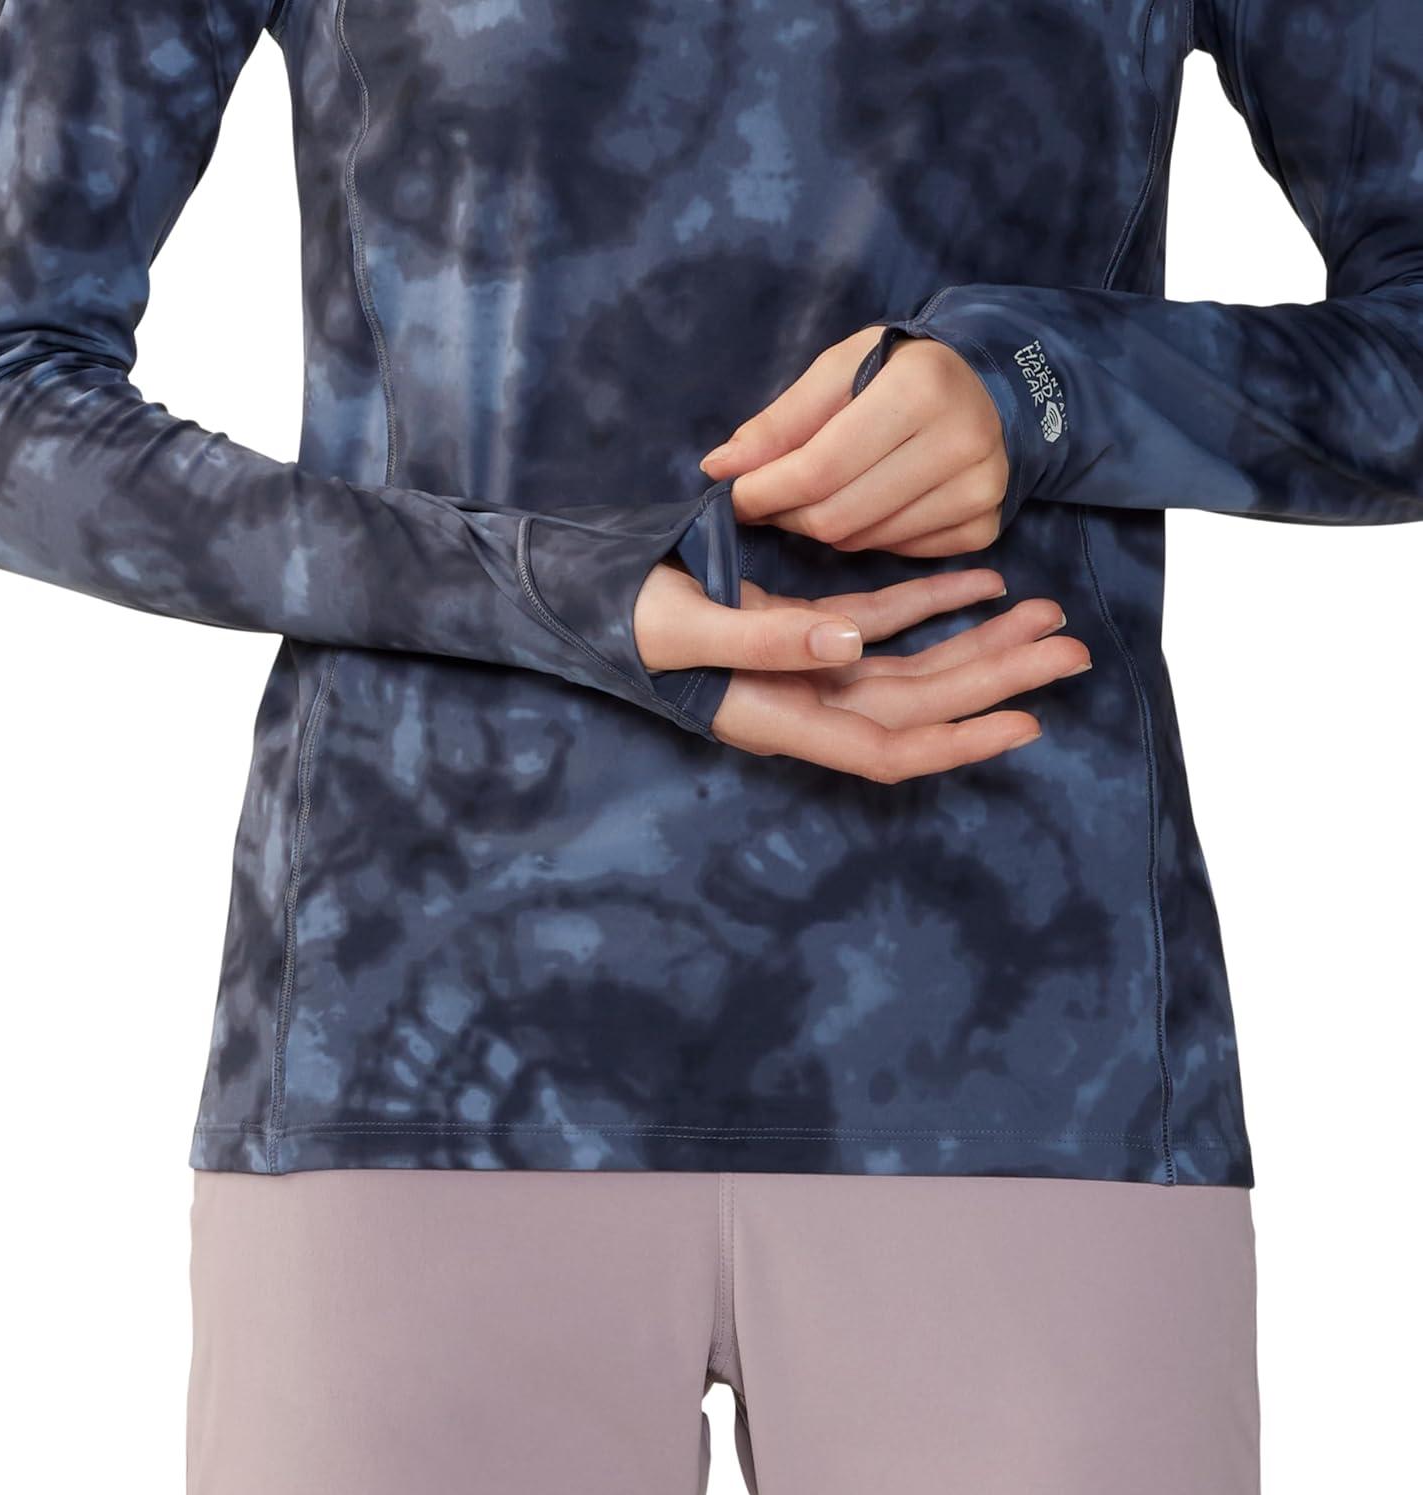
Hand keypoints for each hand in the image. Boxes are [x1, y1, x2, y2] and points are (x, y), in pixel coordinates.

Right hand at [634, 561, 1089, 781]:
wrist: (585, 596)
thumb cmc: (622, 618)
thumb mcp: (685, 628)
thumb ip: (766, 641)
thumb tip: (854, 644)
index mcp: (780, 716)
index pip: (887, 747)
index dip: (957, 741)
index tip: (1027, 723)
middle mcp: (806, 701)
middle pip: (919, 704)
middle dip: (996, 680)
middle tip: (1072, 649)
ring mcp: (808, 666)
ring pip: (911, 665)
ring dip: (977, 643)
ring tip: (1046, 617)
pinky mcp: (804, 630)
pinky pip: (881, 622)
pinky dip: (929, 604)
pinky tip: (981, 586)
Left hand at [700, 325, 1007, 556]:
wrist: (989, 385)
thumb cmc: (900, 371)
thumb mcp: (838, 370)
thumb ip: (779, 422)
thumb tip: (718, 468)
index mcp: (919, 389)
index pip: (819, 468)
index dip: (764, 491)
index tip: (734, 495)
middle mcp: (960, 443)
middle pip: (838, 516)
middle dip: (787, 515)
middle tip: (770, 501)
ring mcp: (979, 490)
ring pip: (864, 541)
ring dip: (825, 527)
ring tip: (820, 496)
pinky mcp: (984, 525)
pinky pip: (900, 553)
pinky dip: (869, 536)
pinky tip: (869, 503)